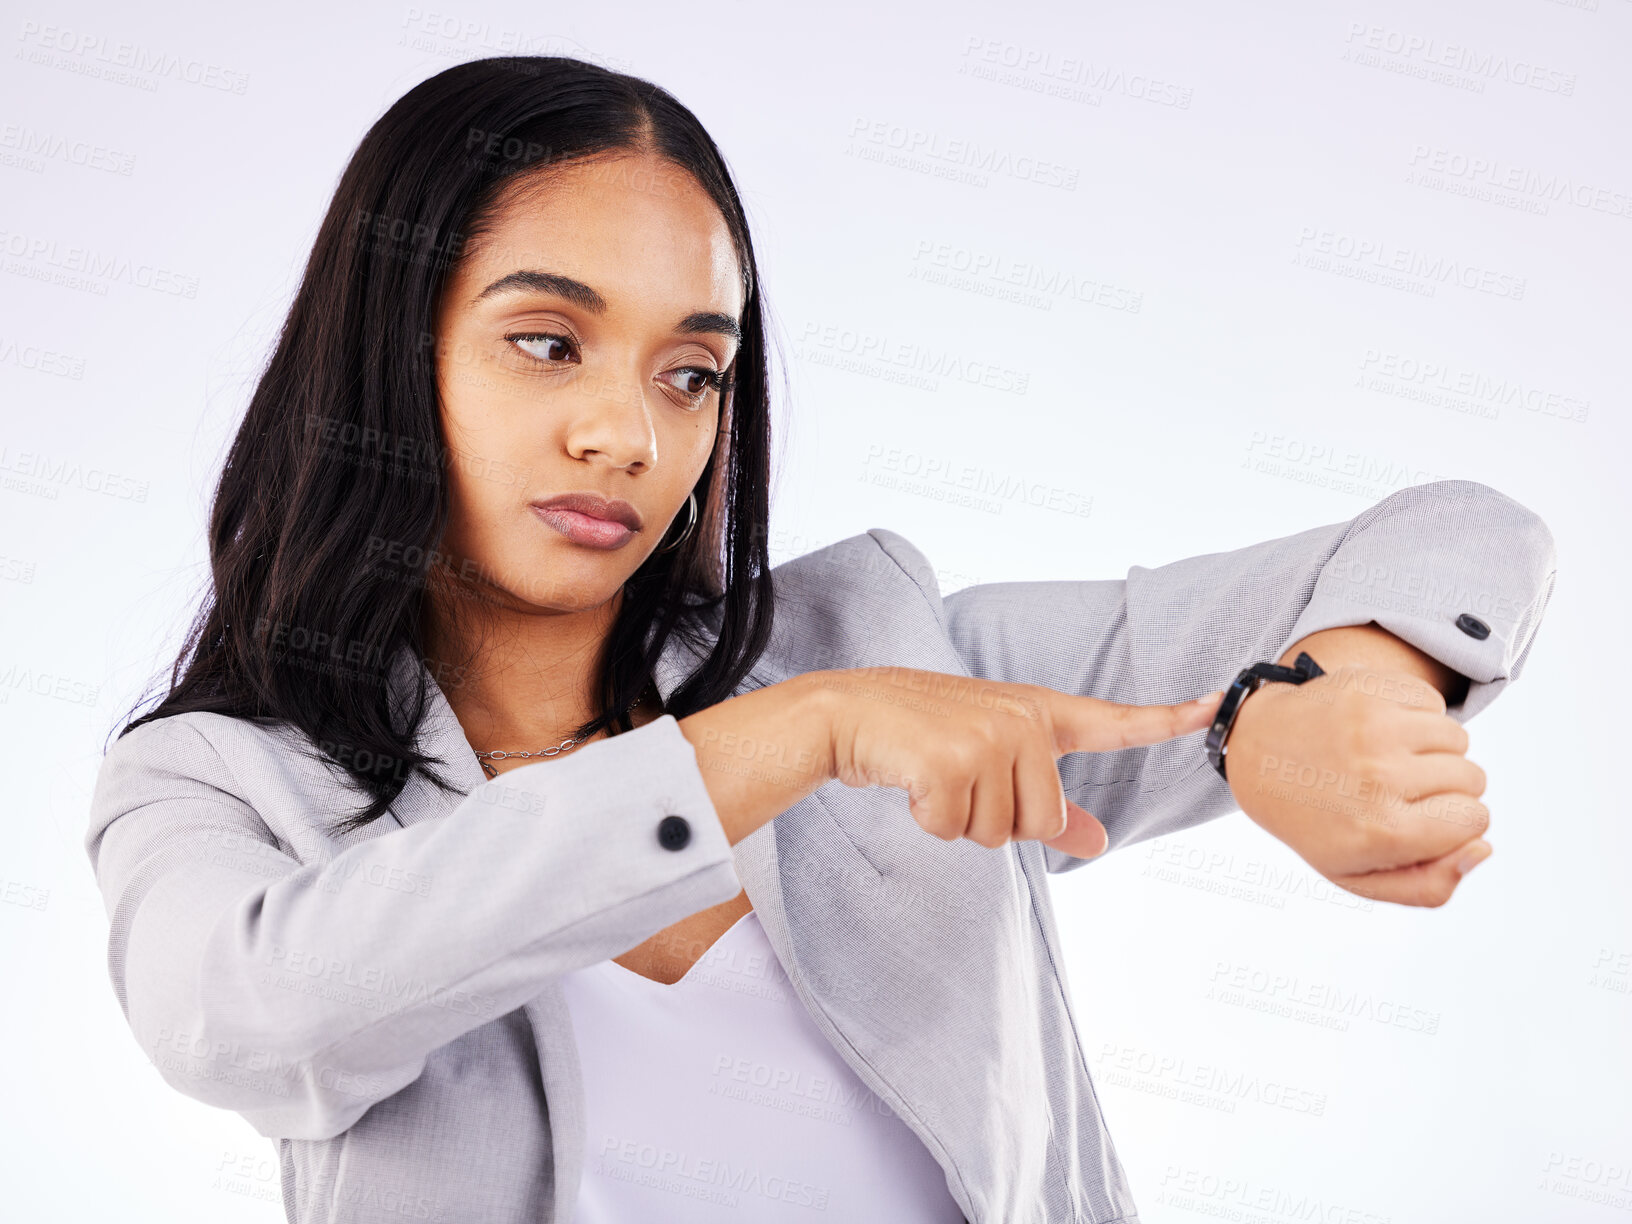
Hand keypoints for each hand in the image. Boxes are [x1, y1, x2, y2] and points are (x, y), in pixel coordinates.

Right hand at [816, 667, 1222, 858]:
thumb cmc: (923, 737)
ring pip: (998, 833)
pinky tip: (912, 781)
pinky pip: (956, 831)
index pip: (1115, 721)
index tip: (1218, 702)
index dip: (1169, 719)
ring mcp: (991, 736)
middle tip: (958, 781)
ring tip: (933, 777)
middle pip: (1042, 822)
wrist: (849, 711)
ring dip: (958, 821)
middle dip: (995, 821)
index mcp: (1039, 715)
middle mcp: (1024, 720)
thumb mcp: (992, 762)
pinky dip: (929, 821)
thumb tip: (1100, 843)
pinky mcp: (954, 759)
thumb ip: (1049, 803)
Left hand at [1223, 663, 1490, 905]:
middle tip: (1397, 788)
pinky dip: (1416, 713)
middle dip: (1446, 786)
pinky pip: (1433, 699)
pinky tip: (1379, 729)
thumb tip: (1483, 849)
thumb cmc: (1317, 821)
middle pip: (1472, 777)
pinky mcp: (1365, 687)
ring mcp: (1371, 726)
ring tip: (1388, 758)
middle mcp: (1377, 776)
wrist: (1258, 756)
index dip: (1455, 823)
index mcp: (1380, 831)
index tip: (1419, 819)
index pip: (1475, 822)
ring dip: (1433, 748)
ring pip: (1457, 736)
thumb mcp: (1359, 875)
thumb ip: (1429, 886)